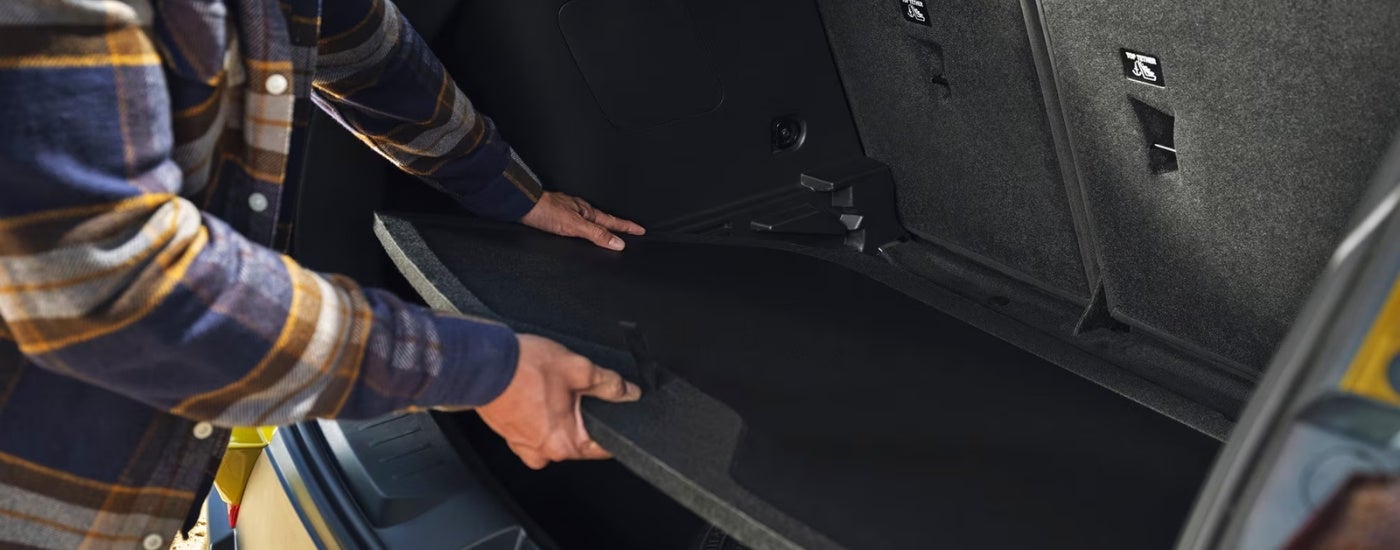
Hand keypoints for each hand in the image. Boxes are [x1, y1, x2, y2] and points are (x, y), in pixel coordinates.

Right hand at [477, 334, 641, 468]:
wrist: (480, 363)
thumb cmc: (522, 369)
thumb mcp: (578, 369)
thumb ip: (610, 384)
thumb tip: (628, 392)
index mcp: (564, 444)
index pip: (602, 446)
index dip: (613, 426)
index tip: (617, 413)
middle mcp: (542, 452)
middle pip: (577, 436)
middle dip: (581, 413)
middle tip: (574, 386)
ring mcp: (522, 445)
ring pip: (554, 431)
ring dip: (557, 411)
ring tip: (549, 385)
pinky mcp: (509, 434)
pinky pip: (533, 426)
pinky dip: (537, 411)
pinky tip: (533, 390)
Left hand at [520, 192, 645, 250]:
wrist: (520, 205)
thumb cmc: (545, 212)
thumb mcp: (574, 225)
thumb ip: (596, 234)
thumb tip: (618, 243)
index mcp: (586, 211)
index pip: (612, 221)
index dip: (626, 227)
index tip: (641, 230)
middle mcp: (578, 210)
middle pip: (602, 220)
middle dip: (616, 226)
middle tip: (630, 231)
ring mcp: (567, 212)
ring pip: (589, 221)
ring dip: (600, 227)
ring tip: (610, 232)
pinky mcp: (556, 217)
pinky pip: (577, 224)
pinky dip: (585, 229)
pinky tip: (581, 232)